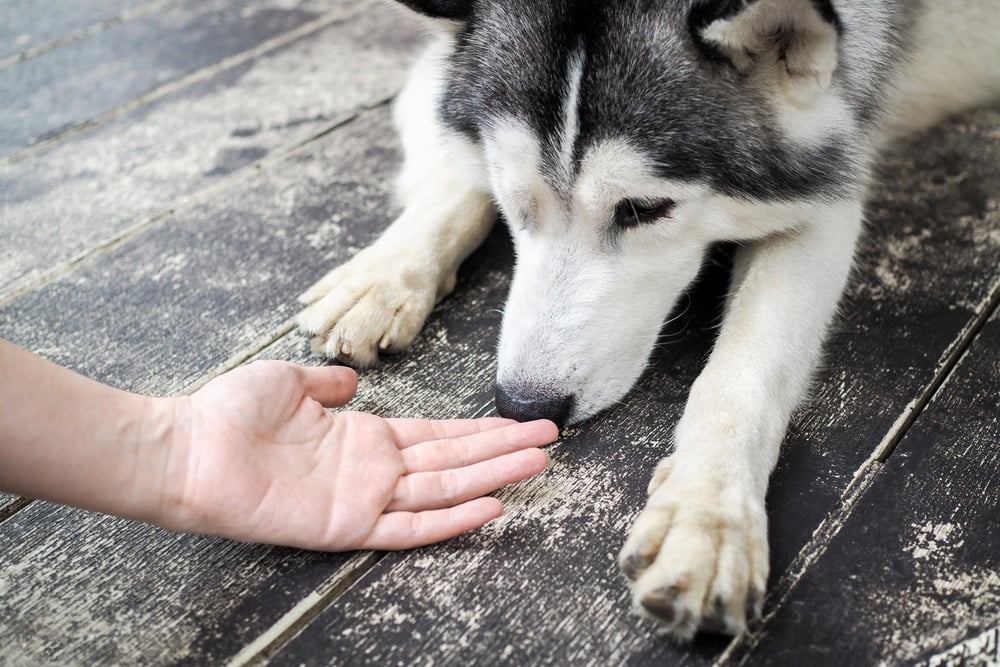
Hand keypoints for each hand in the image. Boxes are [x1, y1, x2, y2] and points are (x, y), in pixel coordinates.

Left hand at [162, 361, 557, 549]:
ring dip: (491, 477)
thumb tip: (352, 380)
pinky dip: (450, 520)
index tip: (517, 423)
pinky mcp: (347, 525)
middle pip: (453, 461)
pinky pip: (408, 526)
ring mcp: (364, 499)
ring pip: (443, 489)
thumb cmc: (230, 414)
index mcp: (364, 438)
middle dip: (502, 450)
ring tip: (535, 464)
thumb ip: (327, 382)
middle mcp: (374, 470)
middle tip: (548, 440)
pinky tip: (488, 508)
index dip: (479, 431)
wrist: (187, 448)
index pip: (437, 437)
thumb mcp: (289, 380)